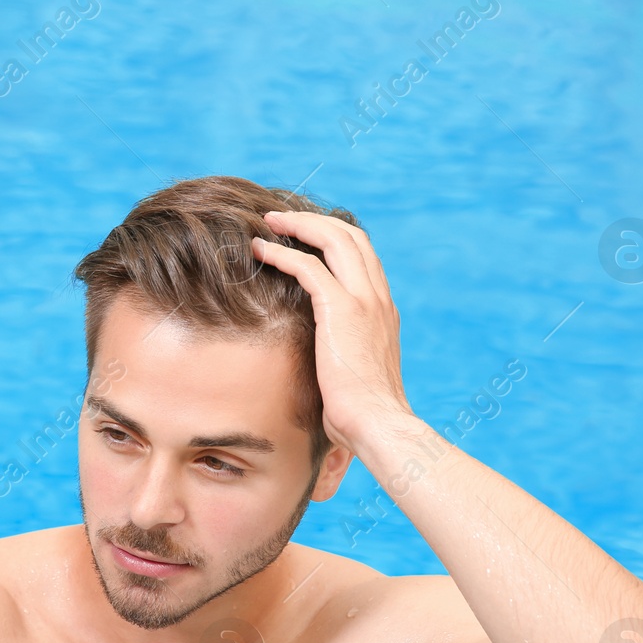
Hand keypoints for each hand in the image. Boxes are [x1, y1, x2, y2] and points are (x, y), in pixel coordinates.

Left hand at [250, 212, 413, 452]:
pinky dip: (282, 252)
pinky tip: (259, 250)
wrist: (377, 424)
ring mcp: (363, 301)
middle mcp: (378, 297)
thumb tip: (319, 362)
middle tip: (280, 218)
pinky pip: (309, 266)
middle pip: (350, 236)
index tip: (304, 235)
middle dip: (314, 221)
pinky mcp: (342, 310)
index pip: (362, 256)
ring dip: (297, 225)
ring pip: (333, 239)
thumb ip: (343, 353)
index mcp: (383, 310)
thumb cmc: (362, 413)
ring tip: (268, 222)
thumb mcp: (354, 372)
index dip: (333, 238)